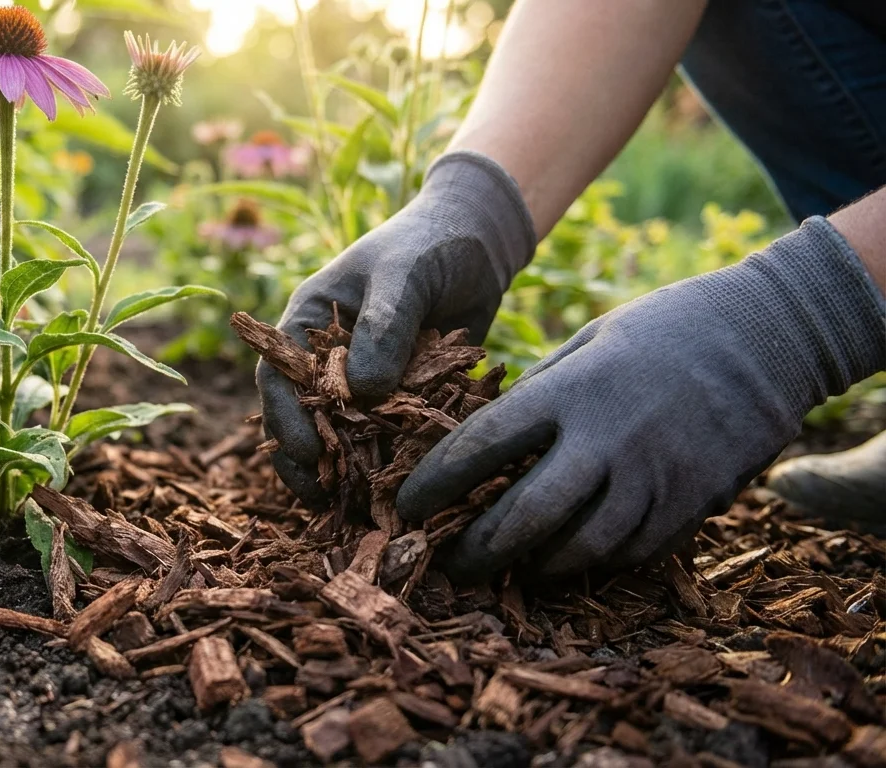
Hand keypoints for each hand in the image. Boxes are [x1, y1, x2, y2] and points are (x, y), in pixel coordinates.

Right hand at [259, 151, 535, 503]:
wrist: (478, 245)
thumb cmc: (431, 245)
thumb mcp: (405, 276)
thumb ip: (385, 327)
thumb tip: (364, 394)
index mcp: (306, 324)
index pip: (278, 379)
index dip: (286, 421)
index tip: (308, 455)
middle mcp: (326, 360)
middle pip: (302, 421)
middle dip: (310, 464)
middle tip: (327, 501)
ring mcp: (362, 383)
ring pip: (341, 438)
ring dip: (347, 475)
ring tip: (359, 511)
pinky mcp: (399, 400)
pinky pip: (386, 439)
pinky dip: (388, 467)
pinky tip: (400, 494)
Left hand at [398, 218, 885, 581]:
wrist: (765, 334)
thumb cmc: (661, 328)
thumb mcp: (586, 342)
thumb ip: (537, 392)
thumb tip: (484, 438)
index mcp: (570, 390)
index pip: (483, 446)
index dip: (436, 483)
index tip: (404, 505)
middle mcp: (608, 440)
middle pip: (525, 516)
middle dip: (477, 549)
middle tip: (448, 564)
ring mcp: (654, 477)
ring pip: (580, 546)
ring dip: (535, 564)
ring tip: (507, 566)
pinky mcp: (691, 502)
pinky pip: (632, 550)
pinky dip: (595, 560)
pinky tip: (570, 556)